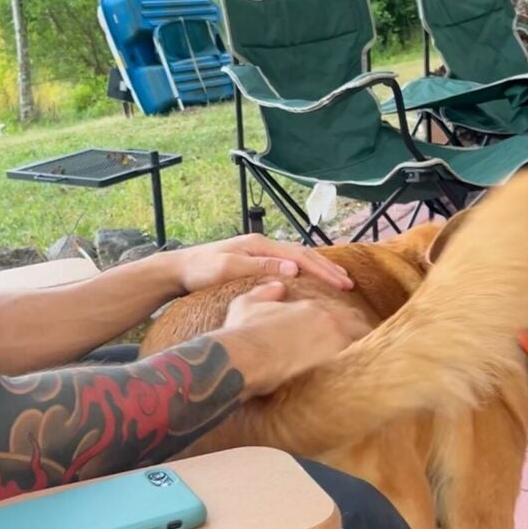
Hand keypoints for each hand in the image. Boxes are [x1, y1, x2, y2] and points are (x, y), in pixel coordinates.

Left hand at [166, 234, 351, 294]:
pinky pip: (286, 263)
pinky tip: (310, 278)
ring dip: (317, 268)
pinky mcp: (253, 261)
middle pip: (301, 254)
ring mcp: (258, 252)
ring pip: (296, 257)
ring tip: (337, 279)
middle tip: (349, 283)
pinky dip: (304, 270)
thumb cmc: (200, 271)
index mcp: (259, 245)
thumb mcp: (228, 269)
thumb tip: (294, 269)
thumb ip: (260, 268)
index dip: (322, 270)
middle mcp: (261, 245)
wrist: (178, 270)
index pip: (299, 256)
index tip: (342, 284)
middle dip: (326, 268)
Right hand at [217, 281, 369, 396]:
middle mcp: (327, 321)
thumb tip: (277, 286)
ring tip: (366, 366)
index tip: (345, 331)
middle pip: (359, 326)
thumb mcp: (246, 303)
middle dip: (362, 334)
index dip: (344, 323)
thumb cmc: (243, 332)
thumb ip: (265, 292)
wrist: (244, 357)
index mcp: (310, 306)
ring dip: (364, 351)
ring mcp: (334, 343)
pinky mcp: (335, 365)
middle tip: (364, 346)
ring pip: (362, 345)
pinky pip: (358, 368)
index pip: (339, 312)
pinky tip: (361, 380)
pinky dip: (360, 371)